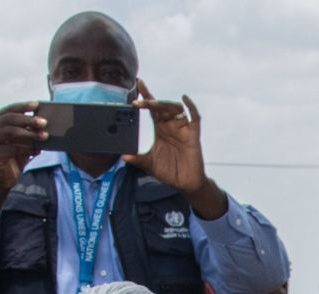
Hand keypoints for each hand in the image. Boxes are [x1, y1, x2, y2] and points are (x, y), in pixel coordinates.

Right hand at [0, 102, 44, 193]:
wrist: (4, 178)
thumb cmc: (14, 156)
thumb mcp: (22, 140)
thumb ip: (28, 130)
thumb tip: (42, 121)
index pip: (9, 109)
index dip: (23, 106)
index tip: (37, 105)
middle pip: (9, 119)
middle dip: (28, 119)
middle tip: (43, 122)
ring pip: (10, 132)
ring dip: (30, 134)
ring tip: (44, 136)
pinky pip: (12, 148)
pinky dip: (27, 149)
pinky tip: (38, 151)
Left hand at [122, 81, 225, 218]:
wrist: (185, 183)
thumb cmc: (169, 171)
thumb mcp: (150, 164)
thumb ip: (138, 159)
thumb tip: (123, 156)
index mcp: (160, 128)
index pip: (152, 109)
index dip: (145, 95)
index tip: (137, 84)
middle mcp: (171, 126)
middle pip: (161, 107)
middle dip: (151, 101)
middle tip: (139, 99)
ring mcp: (182, 129)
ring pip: (175, 109)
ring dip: (164, 104)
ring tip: (152, 104)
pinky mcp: (193, 135)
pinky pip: (194, 118)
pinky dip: (191, 107)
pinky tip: (184, 99)